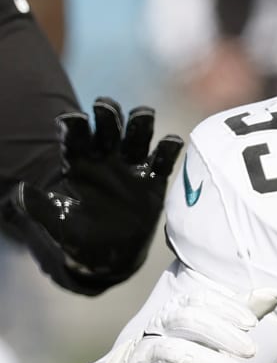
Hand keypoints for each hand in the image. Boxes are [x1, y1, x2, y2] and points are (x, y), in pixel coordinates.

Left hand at [0, 99, 184, 295]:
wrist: (108, 255)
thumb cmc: (78, 235)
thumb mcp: (56, 222)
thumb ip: (39, 207)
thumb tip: (20, 191)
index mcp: (80, 163)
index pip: (75, 138)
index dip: (74, 126)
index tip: (72, 119)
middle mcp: (106, 158)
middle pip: (109, 128)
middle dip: (108, 114)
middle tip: (104, 107)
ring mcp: (132, 167)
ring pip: (139, 136)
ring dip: (140, 122)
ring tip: (142, 115)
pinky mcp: (154, 180)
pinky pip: (164, 160)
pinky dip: (169, 148)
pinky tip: (170, 142)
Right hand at [83, 285, 276, 362]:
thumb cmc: (185, 354)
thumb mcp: (214, 335)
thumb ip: (242, 314)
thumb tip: (274, 292)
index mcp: (176, 310)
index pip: (200, 299)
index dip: (227, 308)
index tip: (253, 323)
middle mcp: (157, 328)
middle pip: (186, 320)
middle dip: (222, 334)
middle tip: (251, 351)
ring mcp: (143, 355)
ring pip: (172, 351)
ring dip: (207, 362)